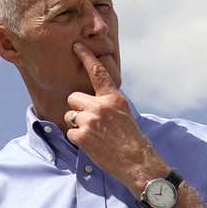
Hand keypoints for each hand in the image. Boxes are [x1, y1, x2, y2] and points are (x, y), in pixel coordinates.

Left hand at [64, 42, 168, 191]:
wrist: (137, 161)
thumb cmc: (130, 137)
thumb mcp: (123, 112)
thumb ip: (107, 102)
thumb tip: (91, 96)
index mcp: (114, 98)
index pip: (98, 73)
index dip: (86, 58)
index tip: (76, 46)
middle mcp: (101, 106)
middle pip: (73, 97)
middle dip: (78, 107)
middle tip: (92, 120)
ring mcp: (90, 120)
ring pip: (69, 114)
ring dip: (77, 123)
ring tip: (95, 133)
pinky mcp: (82, 136)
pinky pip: (70, 132)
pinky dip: (77, 139)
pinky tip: (92, 144)